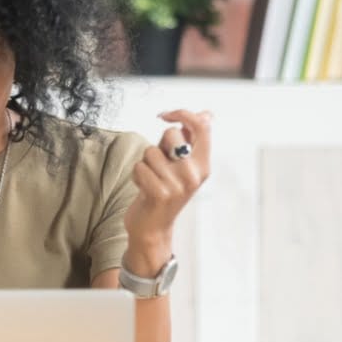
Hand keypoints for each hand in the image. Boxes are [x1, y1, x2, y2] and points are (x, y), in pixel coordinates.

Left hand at [124, 110, 211, 269]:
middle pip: (171, 134)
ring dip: (145, 163)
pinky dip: (136, 175)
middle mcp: (194, 174)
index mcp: (203, 165)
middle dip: (158, 144)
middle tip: (159, 165)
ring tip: (151, 179)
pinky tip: (143, 188)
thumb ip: (191, 140)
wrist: (153, 227)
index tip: (165, 115)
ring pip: (150, 151)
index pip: (202, 127)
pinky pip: (139, 167)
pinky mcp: (160, 193)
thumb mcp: (182, 166)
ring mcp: (178, 185)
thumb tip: (205, 114)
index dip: (183, 113)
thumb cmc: (165, 191)